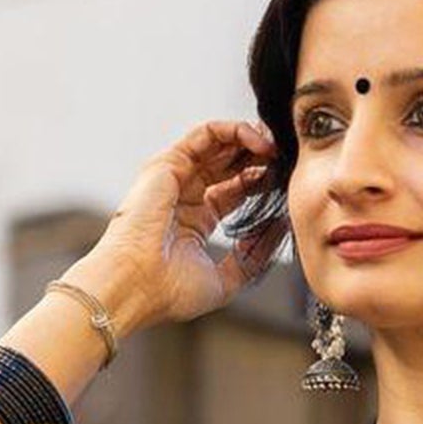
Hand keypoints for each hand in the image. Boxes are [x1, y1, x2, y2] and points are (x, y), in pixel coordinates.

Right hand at [79, 118, 287, 335]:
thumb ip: (252, 257)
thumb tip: (278, 231)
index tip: (286, 185)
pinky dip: (234, 132)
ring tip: (276, 148)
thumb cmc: (170, 291)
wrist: (136, 285)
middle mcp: (185, 196)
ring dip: (250, 141)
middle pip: (228, 164)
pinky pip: (206, 135)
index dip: (261, 183)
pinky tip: (259, 143)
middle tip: (286, 160)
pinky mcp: (168, 164)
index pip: (234, 190)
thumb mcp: (225, 280)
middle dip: (259, 158)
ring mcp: (175, 178)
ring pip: (218, 145)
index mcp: (195, 222)